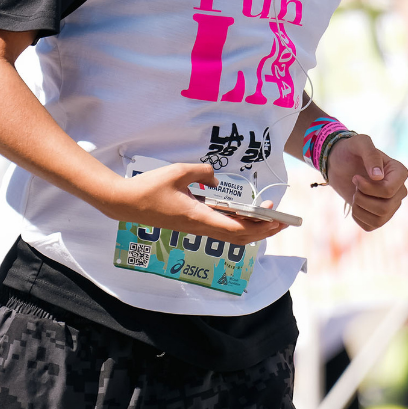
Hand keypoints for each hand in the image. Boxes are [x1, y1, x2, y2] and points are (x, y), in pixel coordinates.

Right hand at [102, 164, 285, 241]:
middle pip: (240, 237)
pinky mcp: (193, 225)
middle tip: (281, 221)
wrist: (126, 203)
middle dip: (264, 230)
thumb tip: (215, 179)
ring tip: (269, 218)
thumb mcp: (179, 171)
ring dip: (253, 229)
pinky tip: (245, 214)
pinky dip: (238, 224)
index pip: (237, 229)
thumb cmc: (150, 187)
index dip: (259, 226)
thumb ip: (203, 172)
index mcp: (199, 217)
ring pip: (232, 235)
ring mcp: (197, 228)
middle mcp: (201, 227)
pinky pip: (221, 229)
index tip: (275, 219)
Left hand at [324, 134, 407, 232]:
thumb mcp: (359, 143)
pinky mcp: (380, 216)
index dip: (368, 188)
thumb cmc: (350, 150)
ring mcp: (391, 205)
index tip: (355, 177)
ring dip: (359, 208)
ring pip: (379, 219)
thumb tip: (379, 176)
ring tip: (355, 195)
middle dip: (362, 199)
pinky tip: (355, 205)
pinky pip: (371, 226)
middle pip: (385, 207)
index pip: (389, 191)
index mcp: (399, 172)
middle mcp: (399, 190)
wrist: (338, 163)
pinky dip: (358, 217)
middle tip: (354, 186)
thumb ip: (370, 154)